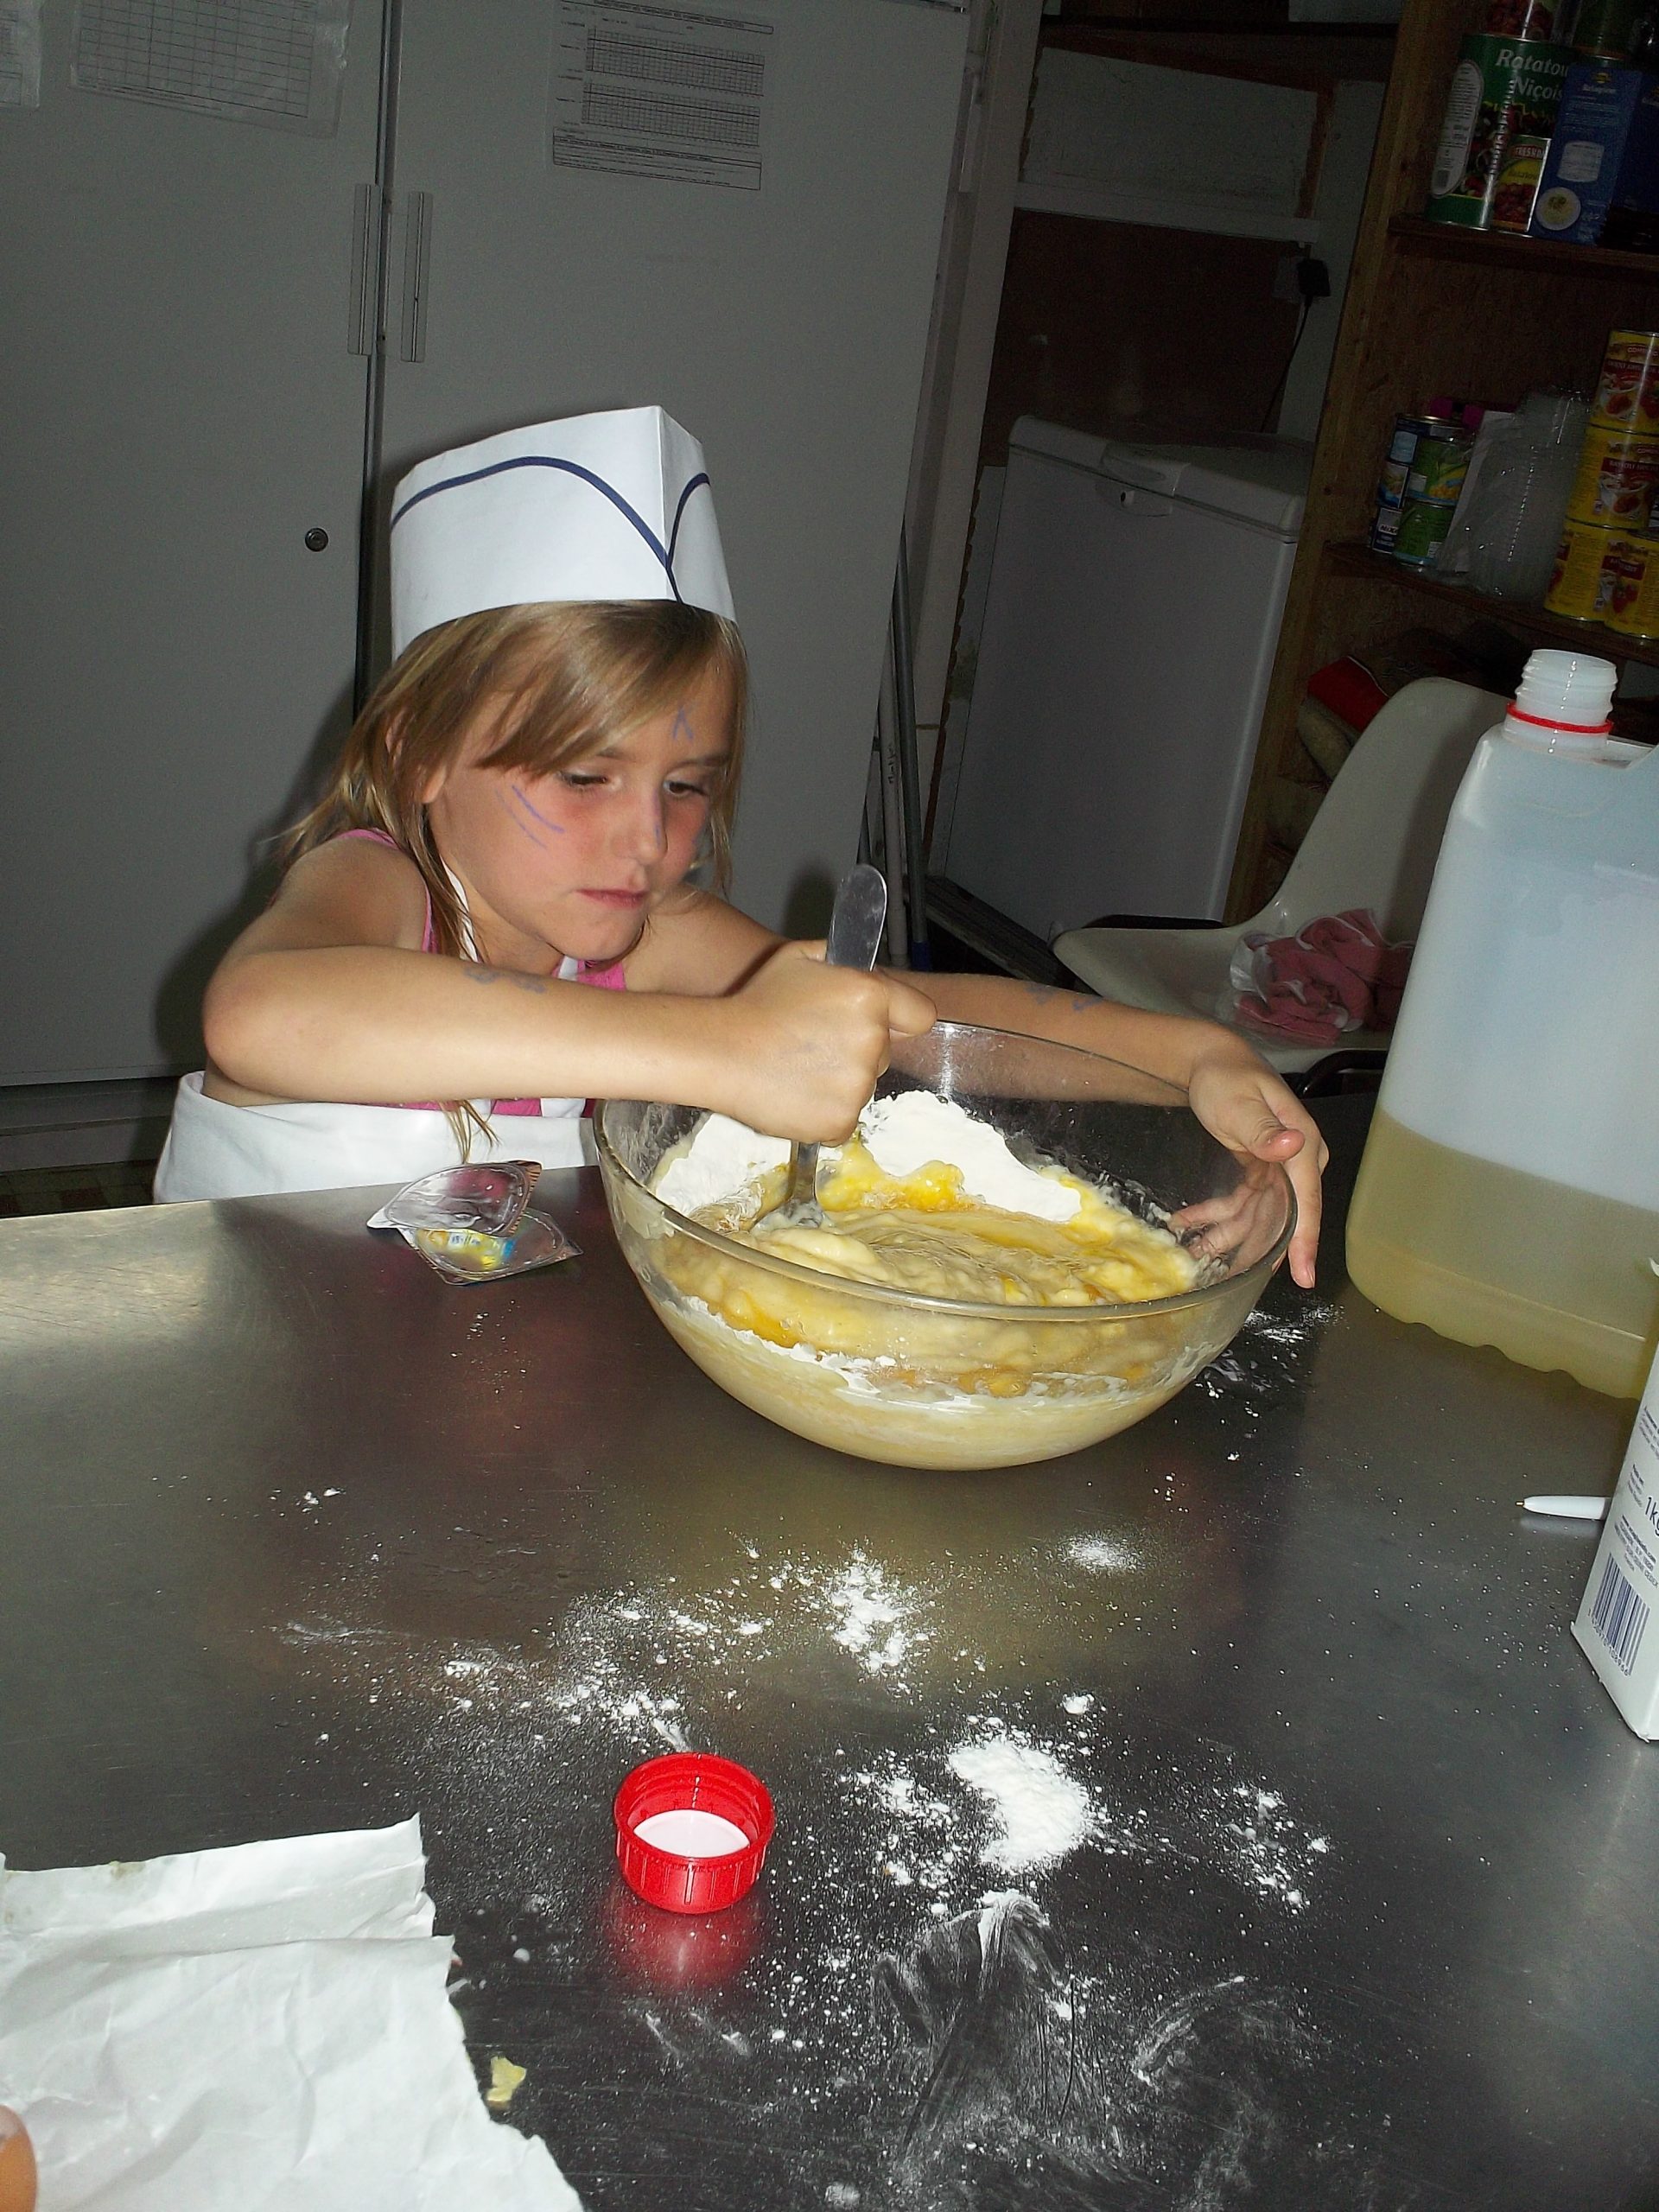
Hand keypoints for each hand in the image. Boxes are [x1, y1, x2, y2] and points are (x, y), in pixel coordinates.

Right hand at [716, 940, 935, 1140]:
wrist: (717, 1051)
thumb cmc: (756, 1001)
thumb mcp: (799, 956)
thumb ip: (842, 960)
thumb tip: (864, 968)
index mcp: (870, 995)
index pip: (921, 1014)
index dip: (900, 1017)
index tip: (878, 1022)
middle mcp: (872, 1040)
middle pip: (886, 1051)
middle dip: (858, 1048)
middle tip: (814, 1043)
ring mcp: (859, 1085)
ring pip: (864, 1085)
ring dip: (840, 1081)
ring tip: (798, 1069)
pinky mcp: (841, 1120)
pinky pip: (845, 1117)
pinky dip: (825, 1111)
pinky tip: (795, 1093)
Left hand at [1185, 1037, 1327, 1288]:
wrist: (1212, 1064)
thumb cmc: (1227, 1078)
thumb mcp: (1239, 1103)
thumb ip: (1263, 1130)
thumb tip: (1294, 1146)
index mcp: (1302, 1146)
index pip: (1307, 1201)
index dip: (1304, 1240)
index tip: (1303, 1277)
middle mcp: (1297, 1164)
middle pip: (1282, 1217)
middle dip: (1251, 1247)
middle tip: (1223, 1274)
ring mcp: (1279, 1171)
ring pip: (1257, 1217)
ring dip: (1225, 1235)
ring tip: (1192, 1253)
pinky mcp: (1259, 1174)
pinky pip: (1242, 1206)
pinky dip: (1215, 1217)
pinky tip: (1187, 1225)